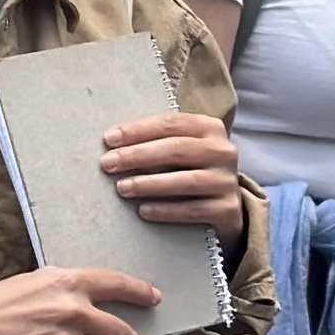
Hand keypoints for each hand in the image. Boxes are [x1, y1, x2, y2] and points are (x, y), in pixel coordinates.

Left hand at [102, 111, 245, 251]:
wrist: (225, 207)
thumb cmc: (193, 171)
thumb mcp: (183, 150)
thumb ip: (157, 142)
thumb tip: (113, 145)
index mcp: (210, 128)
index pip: (171, 123)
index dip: (138, 130)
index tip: (109, 139)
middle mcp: (223, 151)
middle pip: (177, 149)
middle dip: (138, 155)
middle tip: (108, 163)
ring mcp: (227, 181)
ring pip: (185, 180)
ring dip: (149, 184)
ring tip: (121, 188)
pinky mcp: (227, 209)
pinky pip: (192, 210)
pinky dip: (165, 210)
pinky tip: (143, 211)